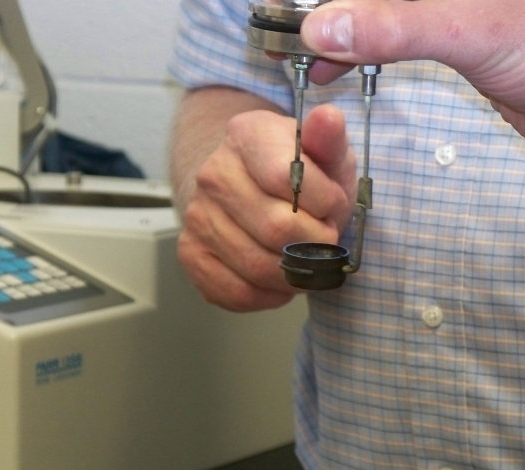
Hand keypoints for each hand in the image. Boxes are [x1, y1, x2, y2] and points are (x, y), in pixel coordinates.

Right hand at [177, 104, 356, 311]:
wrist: (259, 192)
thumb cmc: (300, 176)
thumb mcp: (326, 154)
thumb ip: (330, 140)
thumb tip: (328, 118)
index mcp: (246, 136)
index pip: (286, 178)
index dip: (324, 203)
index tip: (333, 206)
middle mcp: (213, 174)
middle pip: (275, 229)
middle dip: (315, 244)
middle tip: (324, 240)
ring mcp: (197, 215)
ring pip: (257, 266)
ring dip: (295, 274)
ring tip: (305, 260)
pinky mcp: (191, 253)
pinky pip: (236, 292)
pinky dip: (269, 295)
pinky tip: (280, 280)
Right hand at [301, 0, 524, 168]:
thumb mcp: (472, 27)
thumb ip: (395, 22)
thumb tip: (321, 23)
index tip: (287, 8)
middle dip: (322, 6)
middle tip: (278, 29)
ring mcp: (441, 3)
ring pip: (372, 7)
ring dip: (332, 25)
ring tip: (292, 51)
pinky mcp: (443, 30)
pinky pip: (384, 29)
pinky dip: (354, 45)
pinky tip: (330, 64)